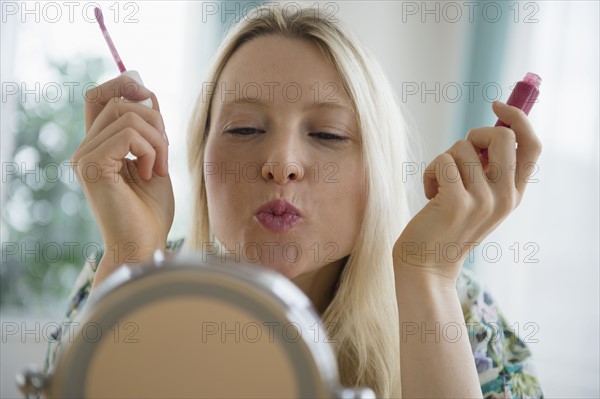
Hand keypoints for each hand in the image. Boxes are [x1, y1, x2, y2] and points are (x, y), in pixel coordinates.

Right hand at [72, 74, 174, 264]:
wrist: (144, 245)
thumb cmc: (150, 213)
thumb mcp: (155, 161)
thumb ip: (149, 131)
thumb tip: (148, 94)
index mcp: (98, 147)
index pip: (99, 96)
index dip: (124, 85)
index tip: (151, 99)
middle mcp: (86, 149)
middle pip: (118, 101)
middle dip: (154, 119)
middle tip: (164, 154)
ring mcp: (85, 157)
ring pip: (128, 115)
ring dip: (158, 140)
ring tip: (159, 169)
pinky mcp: (92, 166)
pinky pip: (130, 134)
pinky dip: (151, 151)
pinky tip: (151, 174)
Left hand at [393, 101, 541, 282]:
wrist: (426, 264)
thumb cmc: (447, 225)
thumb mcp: (479, 198)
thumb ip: (490, 169)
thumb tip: (493, 126)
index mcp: (514, 194)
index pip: (532, 145)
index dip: (518, 118)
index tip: (497, 105)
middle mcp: (505, 198)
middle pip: (502, 136)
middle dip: (474, 135)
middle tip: (457, 156)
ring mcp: (483, 202)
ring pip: (462, 147)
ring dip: (443, 160)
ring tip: (438, 185)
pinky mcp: (457, 204)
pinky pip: (443, 161)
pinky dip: (429, 172)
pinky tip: (429, 194)